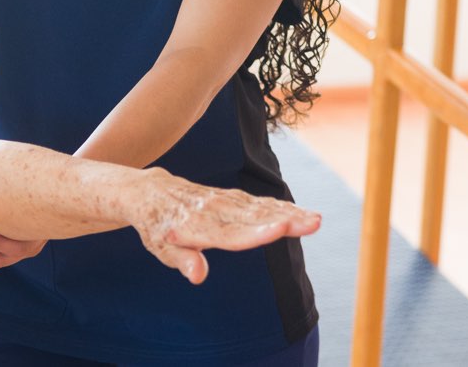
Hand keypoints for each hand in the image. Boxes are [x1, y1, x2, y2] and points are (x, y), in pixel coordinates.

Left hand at [123, 168, 321, 284]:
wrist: (151, 191)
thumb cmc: (156, 227)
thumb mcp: (161, 248)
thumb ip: (183, 260)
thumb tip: (198, 276)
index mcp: (195, 226)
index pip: (230, 233)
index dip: (255, 233)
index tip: (279, 229)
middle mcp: (213, 210)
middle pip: (253, 218)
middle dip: (285, 220)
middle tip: (314, 223)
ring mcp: (224, 200)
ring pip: (261, 208)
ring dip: (290, 214)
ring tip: (316, 220)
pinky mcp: (232, 197)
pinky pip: (259, 202)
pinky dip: (281, 206)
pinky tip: (302, 213)